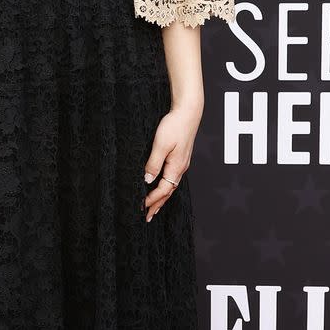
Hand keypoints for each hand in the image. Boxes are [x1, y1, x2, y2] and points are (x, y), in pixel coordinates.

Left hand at [143, 99, 203, 221]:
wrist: (189, 112)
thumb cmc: (175, 126)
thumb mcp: (161, 144)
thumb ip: (154, 163)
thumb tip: (147, 180)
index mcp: (176, 167)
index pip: (162, 190)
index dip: (151, 200)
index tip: (141, 207)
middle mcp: (180, 168)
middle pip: (168, 192)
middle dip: (157, 205)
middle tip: (148, 217)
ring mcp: (181, 163)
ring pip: (170, 185)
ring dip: (161, 198)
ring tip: (153, 207)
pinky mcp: (180, 157)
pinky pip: (171, 178)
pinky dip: (164, 187)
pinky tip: (160, 186)